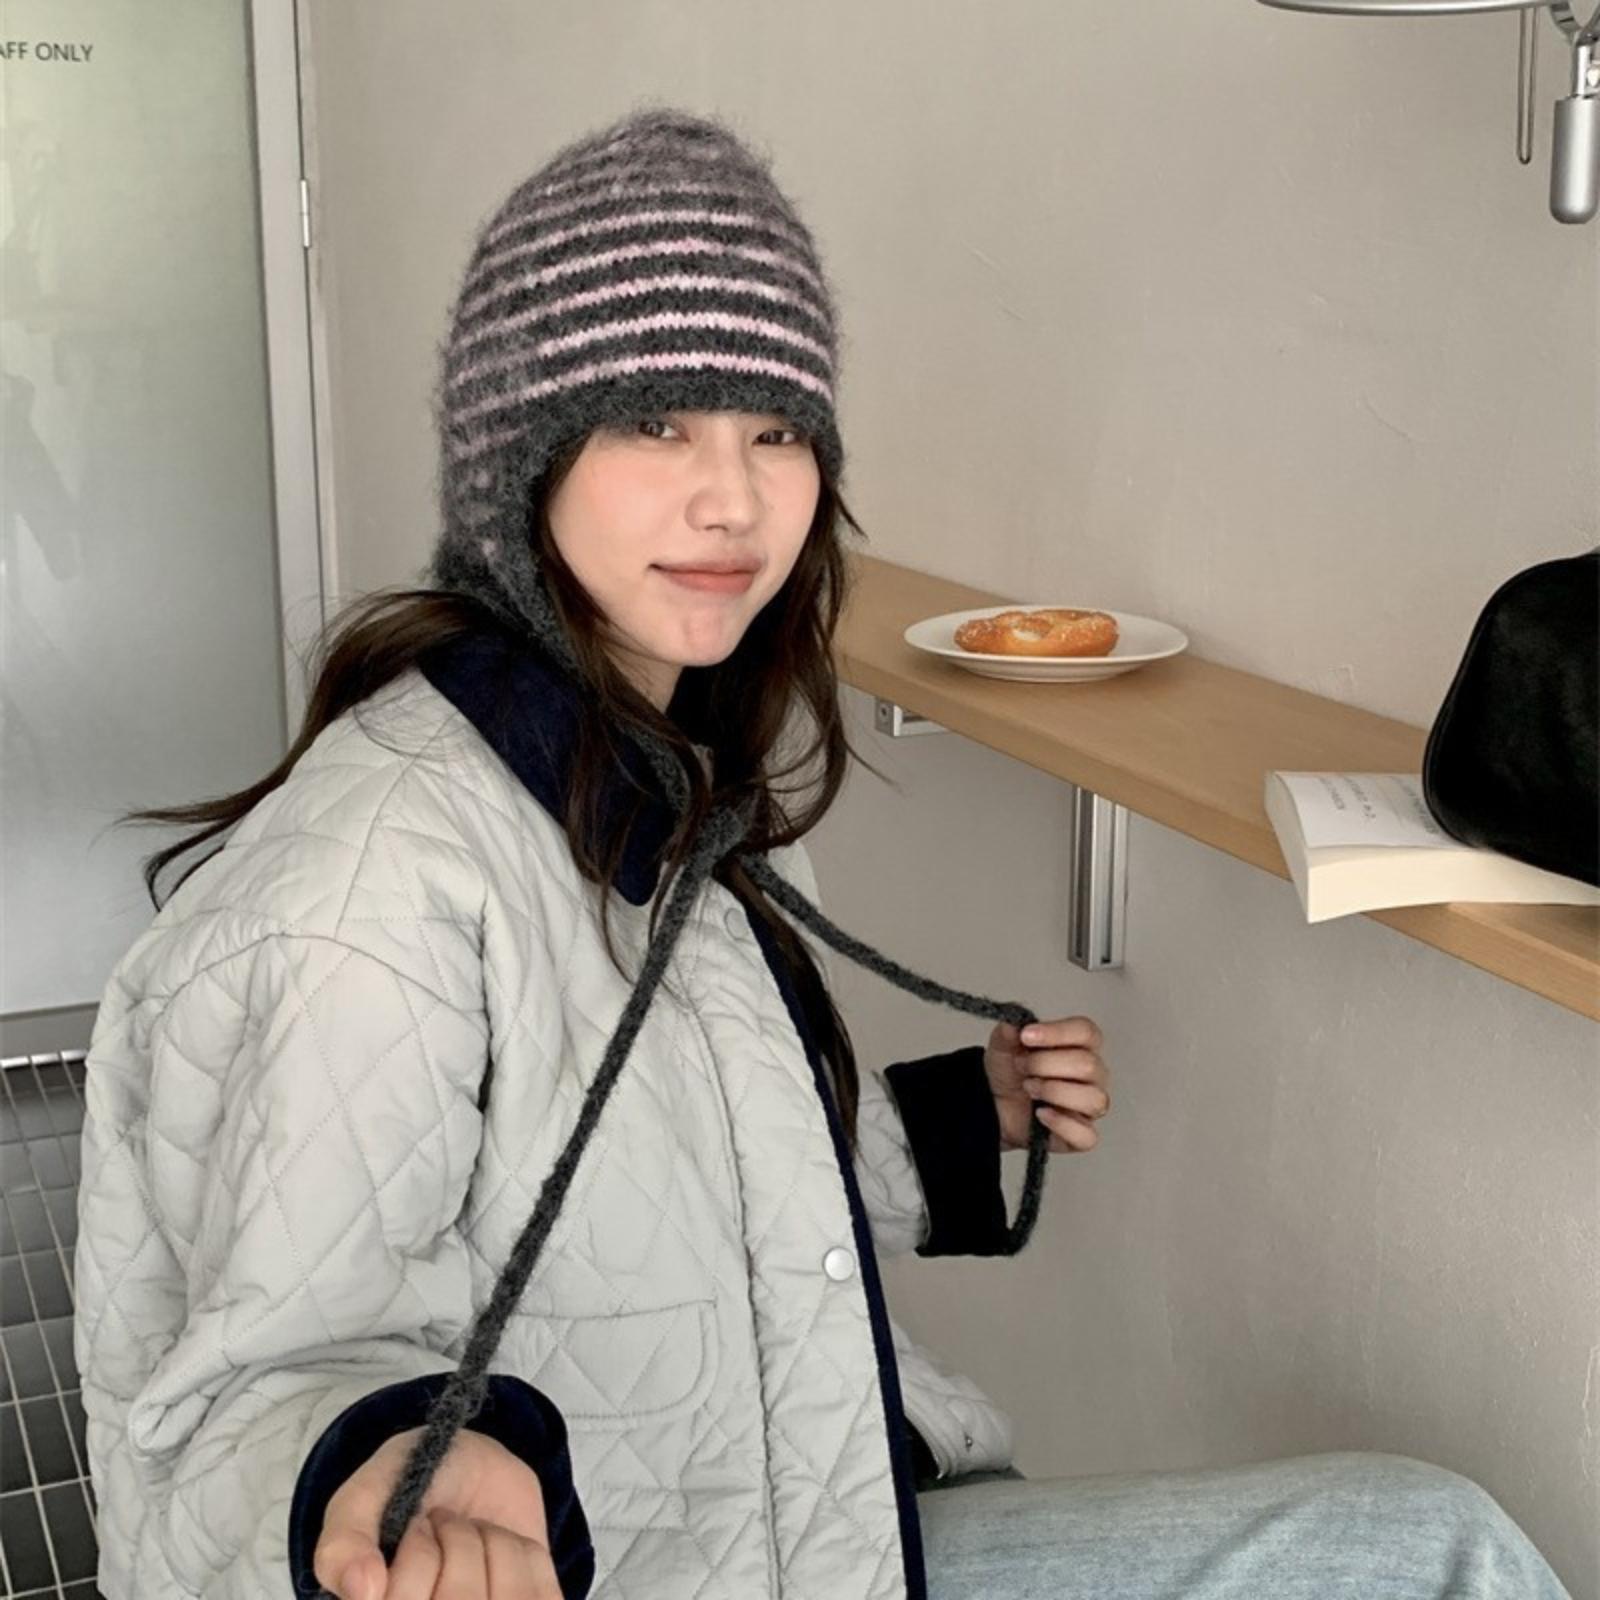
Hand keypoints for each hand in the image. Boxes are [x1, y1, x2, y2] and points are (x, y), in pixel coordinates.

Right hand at [313, 1424, 561, 1598]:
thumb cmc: (405, 1483)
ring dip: (492, 1545)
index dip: (415, 1562)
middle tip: (444, 1522)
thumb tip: (363, 1591)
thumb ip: (343, 1542)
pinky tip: (502, 1545)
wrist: (468, 1465)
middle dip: (455, 1543)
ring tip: (472, 1533)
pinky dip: (526, 1553)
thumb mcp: (363, 1497)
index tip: (415, 1527)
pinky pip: (541, 1597)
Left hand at [984, 1015, 1110, 1153]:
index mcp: (1080, 1046)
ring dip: (1054, 1091)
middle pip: (1087, 1064)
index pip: (1087, 1032)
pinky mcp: (1081, 1135)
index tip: (1027, 1036)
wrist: (994, 1104)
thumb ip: (1008, 1033)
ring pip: (1093, 1099)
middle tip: (1021, 1066)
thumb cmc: (1010, 1072)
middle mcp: (1092, 1075)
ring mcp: (1088, 1106)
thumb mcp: (1003, 1046)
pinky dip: (1062, 1124)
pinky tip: (1040, 1114)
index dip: (1058, 1032)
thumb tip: (1013, 1026)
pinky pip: (1087, 1135)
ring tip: (1029, 1087)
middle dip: (1046, 1064)